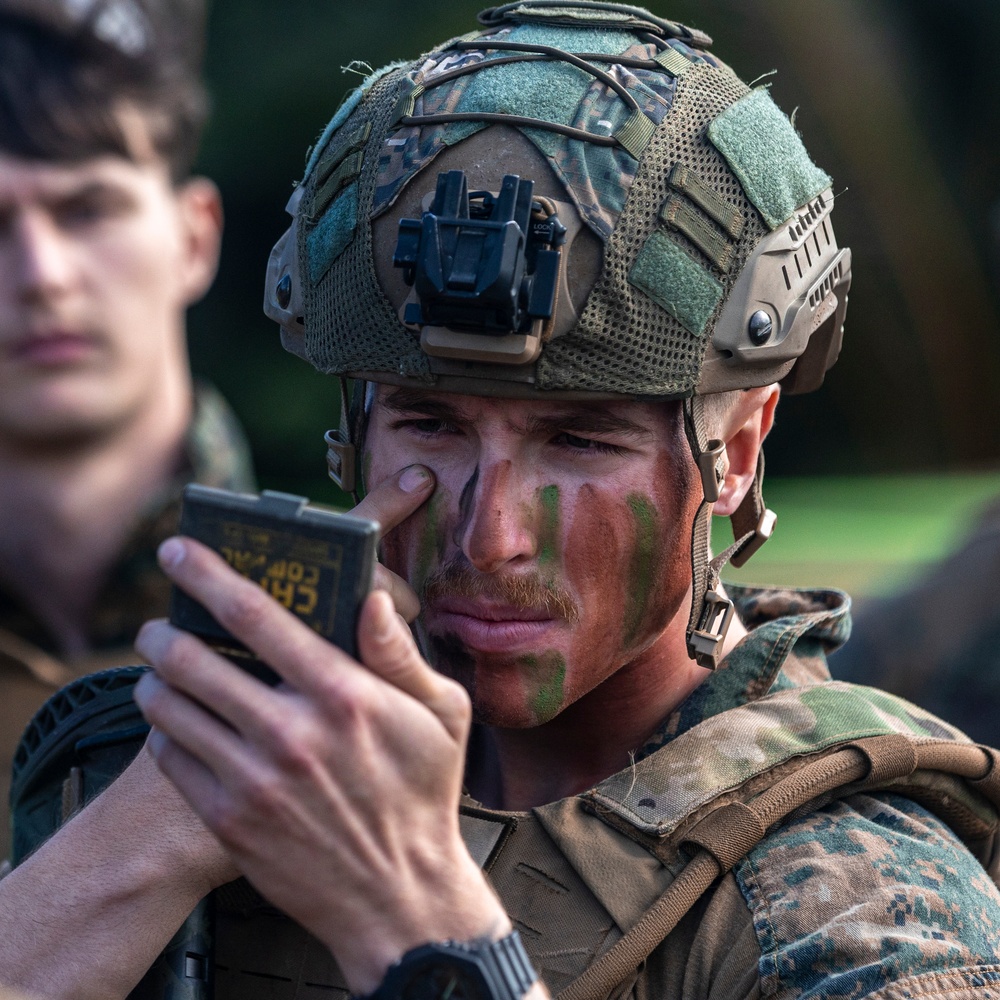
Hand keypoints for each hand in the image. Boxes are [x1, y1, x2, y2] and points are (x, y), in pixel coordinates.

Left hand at [133, 467, 510, 993]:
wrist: (397, 896)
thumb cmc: (423, 792)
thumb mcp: (442, 713)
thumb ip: (401, 653)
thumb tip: (371, 598)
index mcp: (343, 693)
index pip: (256, 615)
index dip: (207, 573)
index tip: (178, 549)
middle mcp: (290, 732)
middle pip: (191, 657)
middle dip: (162, 629)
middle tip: (158, 622)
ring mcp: (253, 780)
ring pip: (168, 706)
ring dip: (154, 677)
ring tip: (162, 671)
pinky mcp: (228, 820)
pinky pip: (170, 757)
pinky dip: (164, 729)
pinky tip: (180, 723)